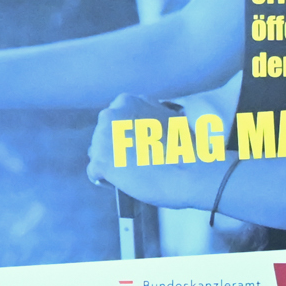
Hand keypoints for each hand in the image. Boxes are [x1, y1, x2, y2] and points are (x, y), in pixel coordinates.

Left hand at [87, 94, 204, 200]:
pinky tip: (121, 184)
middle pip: (102, 136)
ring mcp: (102, 138)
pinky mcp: (100, 162)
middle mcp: (111, 115)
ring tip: (130, 174)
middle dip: (114, 148)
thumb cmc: (185, 146)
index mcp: (128, 101)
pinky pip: (95, 173)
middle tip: (134, 162)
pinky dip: (106, 180)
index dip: (124, 135)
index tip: (137, 146)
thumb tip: (143, 128)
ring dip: (110, 164)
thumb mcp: (167, 117)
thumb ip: (148, 117)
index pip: (114, 119)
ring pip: (97, 154)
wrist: (190, 169)